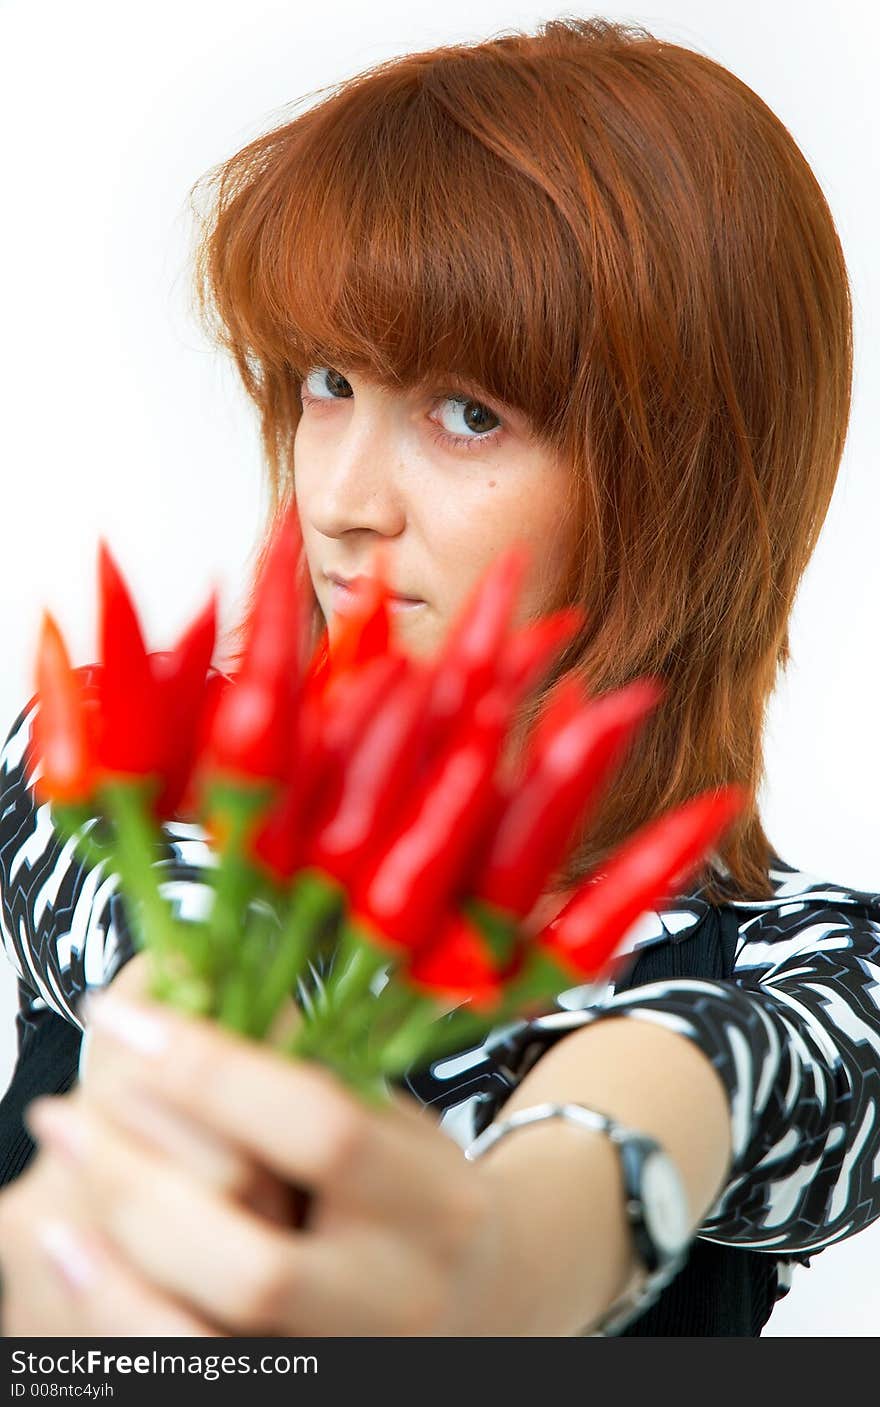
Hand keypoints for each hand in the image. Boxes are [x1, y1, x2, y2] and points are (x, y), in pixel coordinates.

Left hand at [16, 987, 514, 1335]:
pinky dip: (118, 1317)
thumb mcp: (391, 1119)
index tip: (123, 1015)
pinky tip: (75, 1253)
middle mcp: (400, 1301)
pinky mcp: (303, 1395)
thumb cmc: (418, 1194)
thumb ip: (300, 1079)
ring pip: (213, 1344)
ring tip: (59, 1181)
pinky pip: (192, 1374)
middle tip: (65, 1113)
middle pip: (259, 1267)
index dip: (210, 1072)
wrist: (489, 1303)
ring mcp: (350, 1368)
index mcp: (434, 1204)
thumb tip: (170, 1005)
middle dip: (142, 1184)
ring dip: (112, 1263)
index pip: (320, 1130)